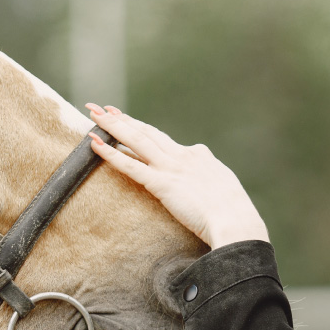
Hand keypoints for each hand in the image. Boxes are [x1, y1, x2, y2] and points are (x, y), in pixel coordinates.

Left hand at [85, 104, 268, 249]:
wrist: (236, 221)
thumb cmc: (234, 213)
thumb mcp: (223, 186)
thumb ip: (208, 176)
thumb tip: (205, 172)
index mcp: (197, 155)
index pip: (164, 140)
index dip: (142, 127)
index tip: (126, 118)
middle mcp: (182, 155)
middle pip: (146, 132)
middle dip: (122, 119)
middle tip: (102, 108)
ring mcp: (171, 168)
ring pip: (136, 141)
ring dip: (112, 126)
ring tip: (93, 115)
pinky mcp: (162, 184)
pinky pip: (130, 166)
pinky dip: (111, 153)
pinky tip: (94, 144)